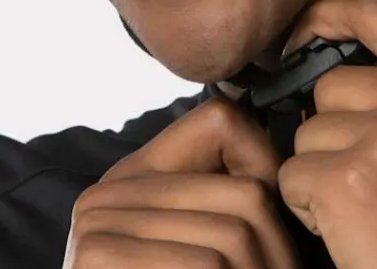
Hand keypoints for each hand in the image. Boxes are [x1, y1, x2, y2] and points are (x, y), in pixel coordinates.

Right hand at [63, 98, 300, 267]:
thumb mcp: (207, 250)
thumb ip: (226, 200)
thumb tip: (280, 158)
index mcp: (131, 179)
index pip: (225, 122)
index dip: (265, 166)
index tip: (272, 223)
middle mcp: (106, 193)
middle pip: (246, 192)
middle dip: (278, 252)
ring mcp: (96, 226)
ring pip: (235, 233)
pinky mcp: (99, 257)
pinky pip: (206, 264)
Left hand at [277, 0, 376, 268]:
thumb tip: (341, 51)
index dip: (330, 14)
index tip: (305, 33)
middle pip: (333, 83)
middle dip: (336, 129)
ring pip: (308, 131)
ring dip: (323, 171)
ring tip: (374, 211)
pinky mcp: (349, 183)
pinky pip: (292, 175)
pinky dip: (309, 208)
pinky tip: (356, 232)